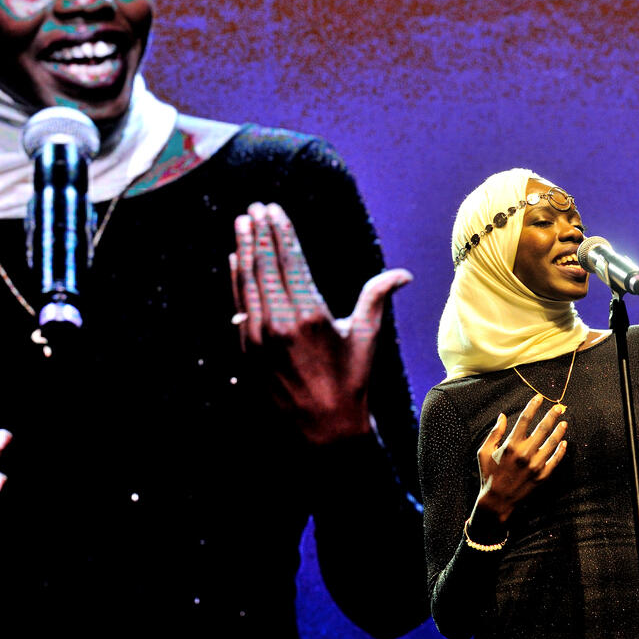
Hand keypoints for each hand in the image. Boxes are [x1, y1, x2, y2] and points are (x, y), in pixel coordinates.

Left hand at [229, 202, 411, 444]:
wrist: (322, 430)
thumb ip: (377, 297)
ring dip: (244, 250)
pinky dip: (236, 280)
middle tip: (255, 208)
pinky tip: (235, 261)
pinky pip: (239, 305)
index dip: (281, 232)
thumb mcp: (366, 337)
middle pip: (265, 266)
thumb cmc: (350, 381)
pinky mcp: (247, 350)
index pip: (291, 261)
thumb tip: (403, 274)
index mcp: (310, 315)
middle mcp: (280, 323)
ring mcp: (259, 338)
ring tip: (242, 223)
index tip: (274, 209)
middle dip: (260, 233)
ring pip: (247, 283)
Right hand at [469, 394, 567, 536]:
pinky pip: (555, 460)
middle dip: (552, 415)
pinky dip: (561, 451)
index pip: (525, 419)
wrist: (497, 501)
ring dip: (559, 431)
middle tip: (559, 407)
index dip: (533, 406)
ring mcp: (536, 465)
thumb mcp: (484, 452)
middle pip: (543, 428)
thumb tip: (501, 416)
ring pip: (552, 443)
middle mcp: (525, 453)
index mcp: (511, 445)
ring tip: (564, 423)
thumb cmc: (489, 474)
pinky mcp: (542, 476)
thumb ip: (494, 433)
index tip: (539, 398)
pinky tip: (564, 443)